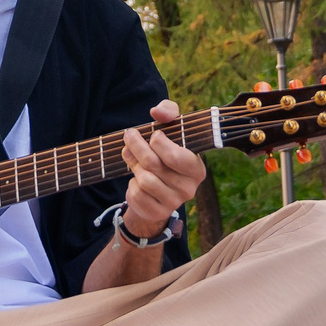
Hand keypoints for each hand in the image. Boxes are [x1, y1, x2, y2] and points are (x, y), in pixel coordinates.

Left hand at [118, 98, 204, 240]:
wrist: (158, 188)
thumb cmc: (166, 152)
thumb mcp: (171, 129)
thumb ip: (168, 112)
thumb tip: (157, 112)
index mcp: (197, 169)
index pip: (176, 157)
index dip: (160, 143)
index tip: (153, 134)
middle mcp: (189, 189)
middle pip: (154, 165)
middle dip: (137, 146)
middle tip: (129, 135)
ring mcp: (173, 203)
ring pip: (144, 180)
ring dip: (134, 165)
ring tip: (132, 157)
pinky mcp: (157, 213)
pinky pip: (137, 195)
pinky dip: (132, 184)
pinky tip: (137, 179)